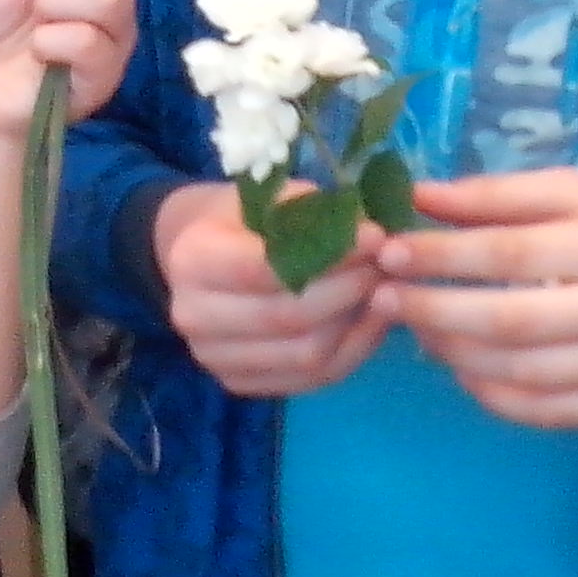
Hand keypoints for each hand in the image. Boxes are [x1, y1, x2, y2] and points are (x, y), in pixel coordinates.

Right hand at [156, 179, 388, 396]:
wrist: (195, 256)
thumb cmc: (237, 217)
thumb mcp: (266, 194)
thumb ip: (312, 212)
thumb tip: (371, 235)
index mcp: (192, 259)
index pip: (268, 268)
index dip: (331, 255)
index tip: (374, 237)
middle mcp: (193, 315)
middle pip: (289, 317)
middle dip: (349, 290)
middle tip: (384, 265)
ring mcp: (213, 357)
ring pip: (305, 355)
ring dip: (355, 323)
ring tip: (380, 290)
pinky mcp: (237, 382)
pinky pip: (310, 379)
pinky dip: (352, 351)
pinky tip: (371, 320)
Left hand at [370, 172, 577, 428]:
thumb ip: (504, 196)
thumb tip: (421, 197)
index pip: (508, 255)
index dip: (440, 256)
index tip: (388, 250)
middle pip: (508, 323)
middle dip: (432, 312)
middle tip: (383, 298)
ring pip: (520, 374)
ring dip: (453, 354)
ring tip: (417, 329)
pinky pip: (545, 411)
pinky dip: (493, 395)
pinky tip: (463, 367)